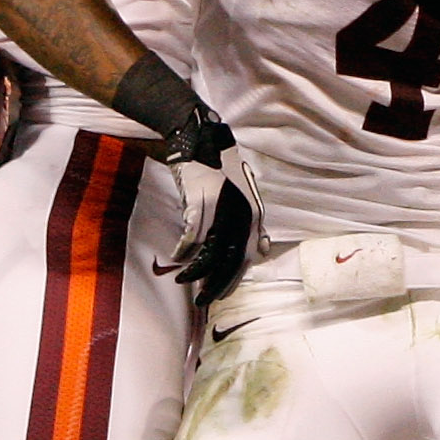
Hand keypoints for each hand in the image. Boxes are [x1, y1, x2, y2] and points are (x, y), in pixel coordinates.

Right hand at [157, 121, 258, 308]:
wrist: (203, 140)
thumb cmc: (224, 168)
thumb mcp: (247, 195)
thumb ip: (255, 223)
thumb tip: (263, 251)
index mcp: (254, 215)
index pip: (246, 257)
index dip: (233, 279)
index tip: (221, 294)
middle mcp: (240, 215)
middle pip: (227, 260)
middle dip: (214, 284)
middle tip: (202, 300)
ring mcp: (219, 210)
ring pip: (207, 252)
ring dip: (194, 271)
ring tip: (184, 281)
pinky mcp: (199, 202)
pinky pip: (190, 236)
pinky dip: (182, 250)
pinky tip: (177, 257)